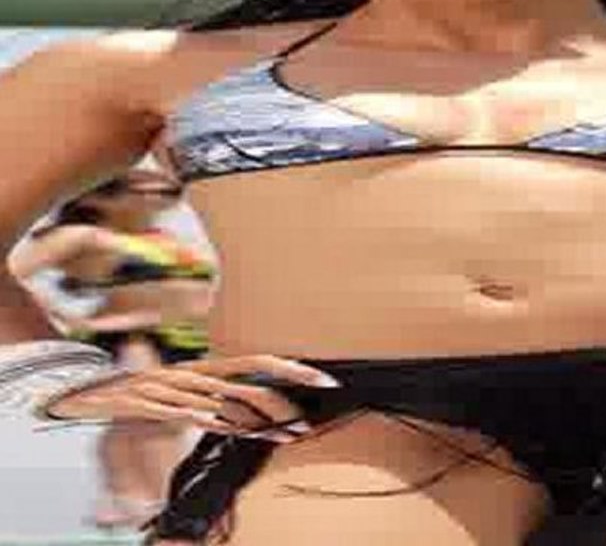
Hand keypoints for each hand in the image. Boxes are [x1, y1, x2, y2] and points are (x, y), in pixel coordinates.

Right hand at [46, 354, 339, 441]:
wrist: (91, 392)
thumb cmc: (150, 396)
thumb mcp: (189, 395)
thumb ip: (223, 405)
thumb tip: (262, 420)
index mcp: (207, 367)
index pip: (257, 363)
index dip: (291, 368)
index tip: (325, 378)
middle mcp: (196, 373)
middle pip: (248, 376)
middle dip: (285, 388)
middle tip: (317, 400)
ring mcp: (174, 387)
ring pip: (223, 399)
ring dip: (258, 418)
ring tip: (290, 432)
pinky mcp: (150, 405)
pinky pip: (183, 413)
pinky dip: (206, 420)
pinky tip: (229, 428)